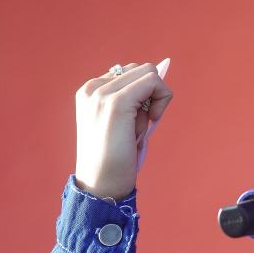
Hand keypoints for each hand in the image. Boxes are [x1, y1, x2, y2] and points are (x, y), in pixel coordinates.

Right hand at [74, 59, 172, 200]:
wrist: (101, 185)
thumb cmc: (116, 160)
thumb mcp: (125, 124)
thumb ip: (137, 100)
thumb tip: (163, 68)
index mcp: (90, 92)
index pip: (129, 74)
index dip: (144, 96)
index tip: (139, 121)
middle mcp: (92, 88)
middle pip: (141, 70)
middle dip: (151, 96)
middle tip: (142, 125)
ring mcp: (102, 93)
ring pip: (149, 73)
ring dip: (155, 101)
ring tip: (140, 128)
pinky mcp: (117, 101)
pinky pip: (153, 82)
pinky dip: (162, 100)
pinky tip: (152, 122)